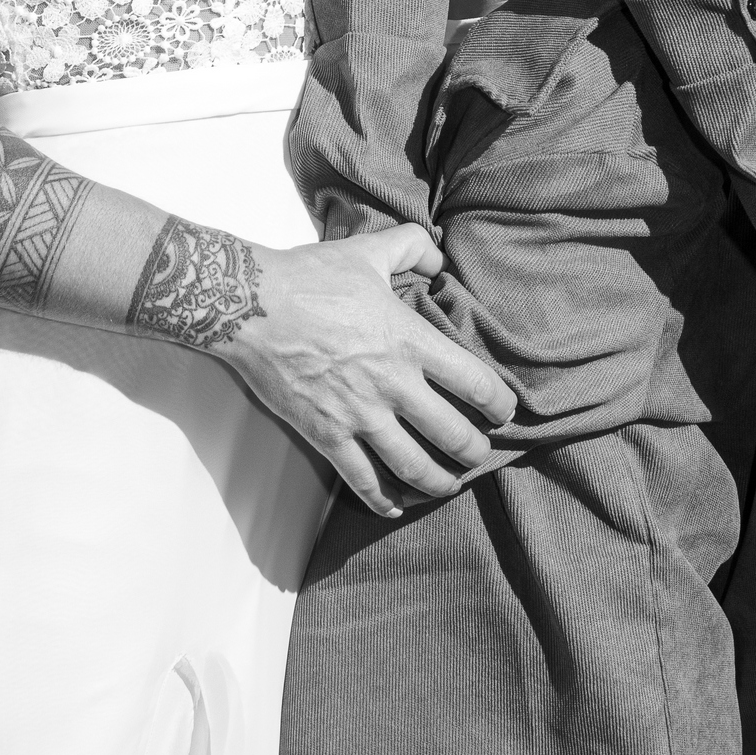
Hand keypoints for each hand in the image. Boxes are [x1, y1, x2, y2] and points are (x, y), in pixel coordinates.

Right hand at [226, 224, 516, 515]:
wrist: (251, 307)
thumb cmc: (311, 277)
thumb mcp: (369, 250)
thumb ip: (412, 247)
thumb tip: (439, 258)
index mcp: (410, 341)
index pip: (475, 383)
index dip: (499, 403)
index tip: (504, 411)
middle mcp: (392, 384)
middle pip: (453, 435)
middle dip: (476, 451)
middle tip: (482, 454)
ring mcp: (359, 415)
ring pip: (414, 467)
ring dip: (441, 483)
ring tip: (451, 485)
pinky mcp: (327, 436)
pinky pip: (363, 481)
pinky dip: (384, 501)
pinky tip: (396, 506)